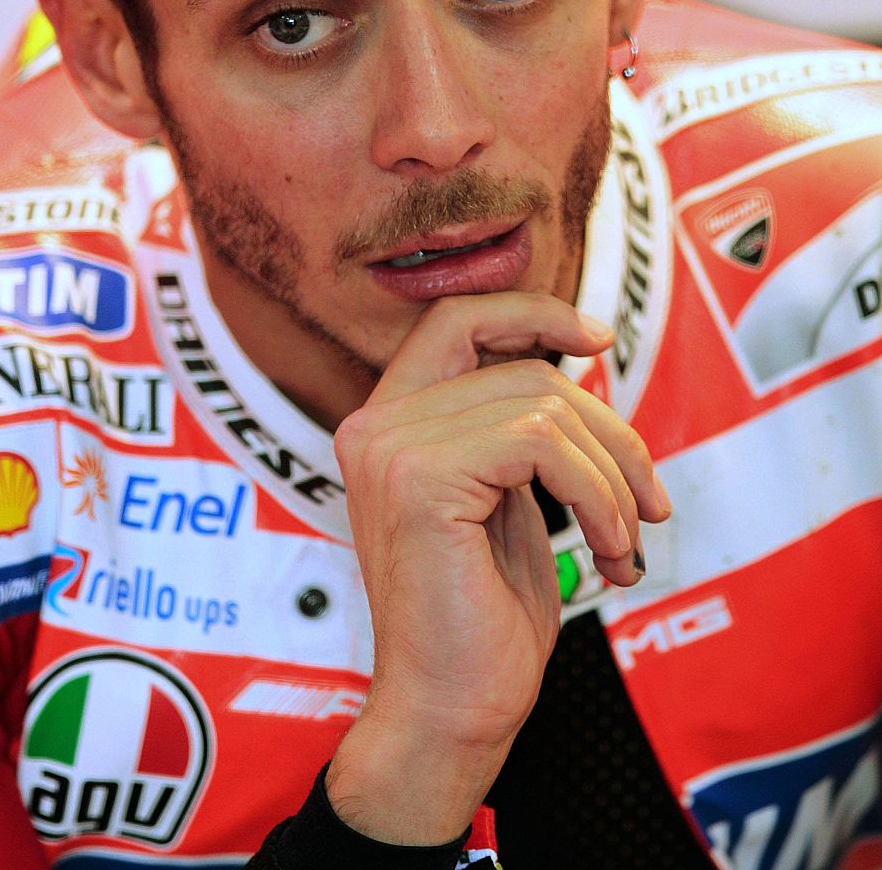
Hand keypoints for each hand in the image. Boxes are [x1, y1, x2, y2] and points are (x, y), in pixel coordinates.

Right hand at [326, 291, 671, 844]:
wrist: (449, 715)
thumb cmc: (482, 621)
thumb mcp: (508, 502)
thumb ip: (522, 433)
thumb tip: (579, 365)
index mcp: (388, 423)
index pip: (457, 319)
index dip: (532, 311)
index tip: (599, 338)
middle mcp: (377, 424)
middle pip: (523, 368)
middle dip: (608, 429)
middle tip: (649, 501)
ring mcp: (391, 447)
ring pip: (544, 405)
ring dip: (612, 477)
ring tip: (625, 541)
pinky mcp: (421, 480)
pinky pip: (542, 444)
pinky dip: (597, 494)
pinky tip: (608, 551)